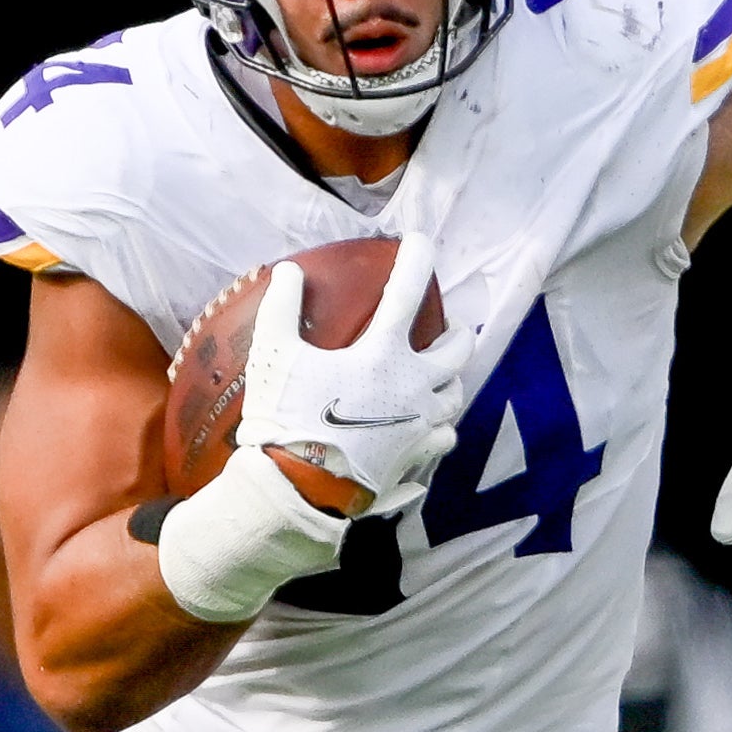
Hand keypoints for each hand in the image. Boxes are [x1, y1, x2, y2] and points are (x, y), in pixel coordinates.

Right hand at [236, 237, 466, 516]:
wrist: (298, 489)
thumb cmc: (286, 419)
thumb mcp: (273, 356)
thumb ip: (280, 309)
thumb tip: (287, 271)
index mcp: (382, 354)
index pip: (408, 293)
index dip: (418, 259)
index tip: (423, 241)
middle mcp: (413, 386)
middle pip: (458, 350)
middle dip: (457, 334)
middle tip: (449, 330)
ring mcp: (420, 424)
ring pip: (457, 395)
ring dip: (452, 380)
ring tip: (441, 376)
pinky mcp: (418, 457)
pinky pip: (445, 438)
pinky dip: (442, 427)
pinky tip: (430, 427)